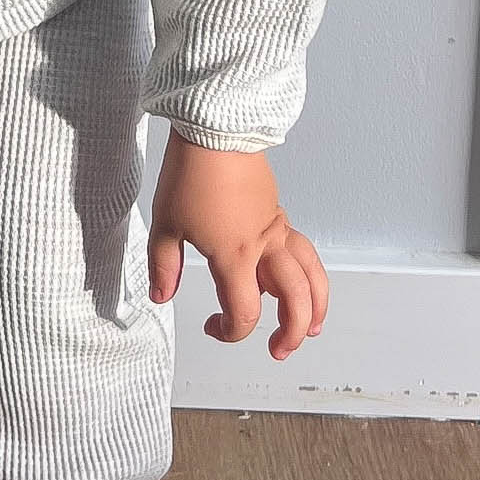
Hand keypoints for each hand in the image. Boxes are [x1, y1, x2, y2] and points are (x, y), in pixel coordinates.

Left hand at [146, 129, 327, 359]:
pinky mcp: (277, 212)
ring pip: (311, 274)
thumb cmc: (190, 173)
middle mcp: (264, 246)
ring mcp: (275, 228)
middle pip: (295, 300)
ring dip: (316, 305)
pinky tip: (294, 279)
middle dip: (292, 332)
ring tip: (311, 327)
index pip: (244, 312)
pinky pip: (301, 250)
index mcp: (235, 256)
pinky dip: (306, 273)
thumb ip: (164, 266)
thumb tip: (163, 296)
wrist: (216, 130)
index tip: (211, 328)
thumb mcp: (166, 223)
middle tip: (278, 349)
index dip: (230, 332)